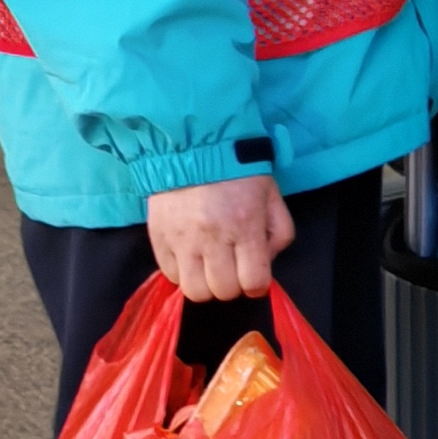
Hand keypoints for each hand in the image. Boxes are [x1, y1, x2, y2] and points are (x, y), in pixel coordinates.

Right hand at [147, 173, 292, 301]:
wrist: (193, 147)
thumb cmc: (239, 173)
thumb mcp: (272, 197)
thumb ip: (279, 233)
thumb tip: (266, 262)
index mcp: (244, 226)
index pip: (253, 282)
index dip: (257, 285)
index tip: (254, 276)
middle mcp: (212, 238)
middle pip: (222, 291)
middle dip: (232, 285)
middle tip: (232, 268)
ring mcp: (181, 241)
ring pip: (194, 290)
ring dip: (206, 284)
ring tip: (209, 267)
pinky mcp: (159, 238)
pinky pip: (170, 275)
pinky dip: (182, 273)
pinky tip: (190, 256)